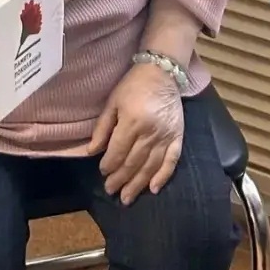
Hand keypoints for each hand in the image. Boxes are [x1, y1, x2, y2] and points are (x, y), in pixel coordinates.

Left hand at [86, 63, 184, 204]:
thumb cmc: (133, 85)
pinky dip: (163, 176)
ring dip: (138, 184)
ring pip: (150, 166)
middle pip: (133, 163)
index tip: (103, 172)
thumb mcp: (113, 102)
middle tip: (111, 191)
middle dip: (120, 179)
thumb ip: (102, 127)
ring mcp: (165, 136)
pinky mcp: (178, 137)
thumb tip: (91, 151)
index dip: (109, 165)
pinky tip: (154, 189)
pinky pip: (171, 161)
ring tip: (127, 197)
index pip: (118, 152)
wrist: (162, 72)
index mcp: (132, 121)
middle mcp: (150, 132)